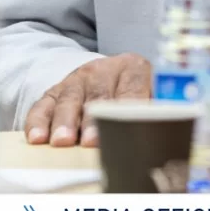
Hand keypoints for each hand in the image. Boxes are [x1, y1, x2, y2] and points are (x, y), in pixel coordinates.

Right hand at [25, 54, 152, 147]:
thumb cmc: (135, 97)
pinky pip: (43, 105)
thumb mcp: (152, 95)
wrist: (107, 76)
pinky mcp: (54, 91)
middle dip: (93, 120)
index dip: (128, 108)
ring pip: (69, 100)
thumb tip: (172, 133)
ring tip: (62, 141)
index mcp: (133, 69)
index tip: (125, 128)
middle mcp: (103, 70)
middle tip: (90, 141)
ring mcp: (76, 80)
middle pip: (98, 95)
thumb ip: (160, 111)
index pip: (133, 88)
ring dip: (65, 122)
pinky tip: (36, 138)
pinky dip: (37, 122)